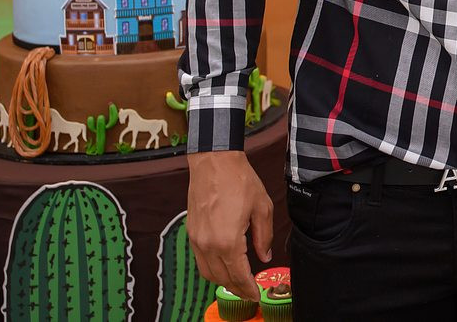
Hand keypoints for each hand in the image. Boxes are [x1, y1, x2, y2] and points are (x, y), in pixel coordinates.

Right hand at [187, 151, 272, 300]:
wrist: (214, 162)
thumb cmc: (239, 180)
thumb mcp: (262, 207)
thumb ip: (264, 236)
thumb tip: (265, 256)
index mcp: (228, 240)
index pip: (239, 275)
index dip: (248, 288)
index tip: (256, 295)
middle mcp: (209, 244)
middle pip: (222, 278)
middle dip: (237, 288)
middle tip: (249, 291)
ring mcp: (197, 239)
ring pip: (208, 273)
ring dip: (223, 280)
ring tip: (238, 281)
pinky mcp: (191, 233)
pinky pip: (200, 260)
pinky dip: (212, 268)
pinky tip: (224, 264)